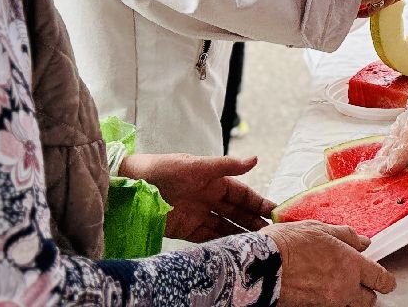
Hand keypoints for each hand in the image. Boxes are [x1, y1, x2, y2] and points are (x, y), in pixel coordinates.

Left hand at [119, 152, 272, 239]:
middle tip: (272, 233)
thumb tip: (255, 159)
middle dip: (254, 221)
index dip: (259, 202)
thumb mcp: (197, 165)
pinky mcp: (185, 229)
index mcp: (215, 180)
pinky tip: (233, 248)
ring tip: (257, 245)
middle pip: (237, 213)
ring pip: (225, 226)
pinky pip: (208, 237)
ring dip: (240, 234)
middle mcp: (210, 198)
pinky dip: (221, 242)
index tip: (275, 212)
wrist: (132, 185)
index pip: (243, 194)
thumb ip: (226, 165)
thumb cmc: (164, 168)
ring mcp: (198, 214)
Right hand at [265, 220, 395, 306]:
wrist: (259, 268)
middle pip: (368, 300)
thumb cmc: (287, 245)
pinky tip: (319, 287)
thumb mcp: (320, 229)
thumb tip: (362, 242)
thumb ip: (346, 236)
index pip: (381, 279)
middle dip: (368, 292)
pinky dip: (329, 300)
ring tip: (337, 283)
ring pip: (349, 306)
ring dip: (349, 298)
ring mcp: (327, 303)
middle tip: (361, 282)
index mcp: (350, 265)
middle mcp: (343, 288)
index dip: (386, 280)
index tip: (386, 279)